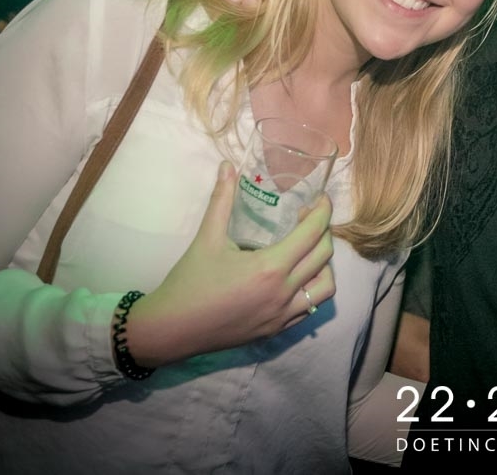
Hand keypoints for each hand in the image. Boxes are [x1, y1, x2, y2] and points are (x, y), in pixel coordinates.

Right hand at [124, 162, 334, 366]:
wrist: (171, 329)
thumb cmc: (189, 282)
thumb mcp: (207, 238)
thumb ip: (222, 200)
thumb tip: (227, 165)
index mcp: (270, 267)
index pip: (312, 233)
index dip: (323, 212)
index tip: (320, 199)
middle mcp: (284, 292)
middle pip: (324, 256)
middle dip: (323, 232)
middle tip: (308, 219)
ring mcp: (282, 314)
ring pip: (325, 287)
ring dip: (323, 265)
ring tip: (305, 251)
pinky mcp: (276, 330)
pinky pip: (309, 309)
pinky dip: (311, 290)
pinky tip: (295, 278)